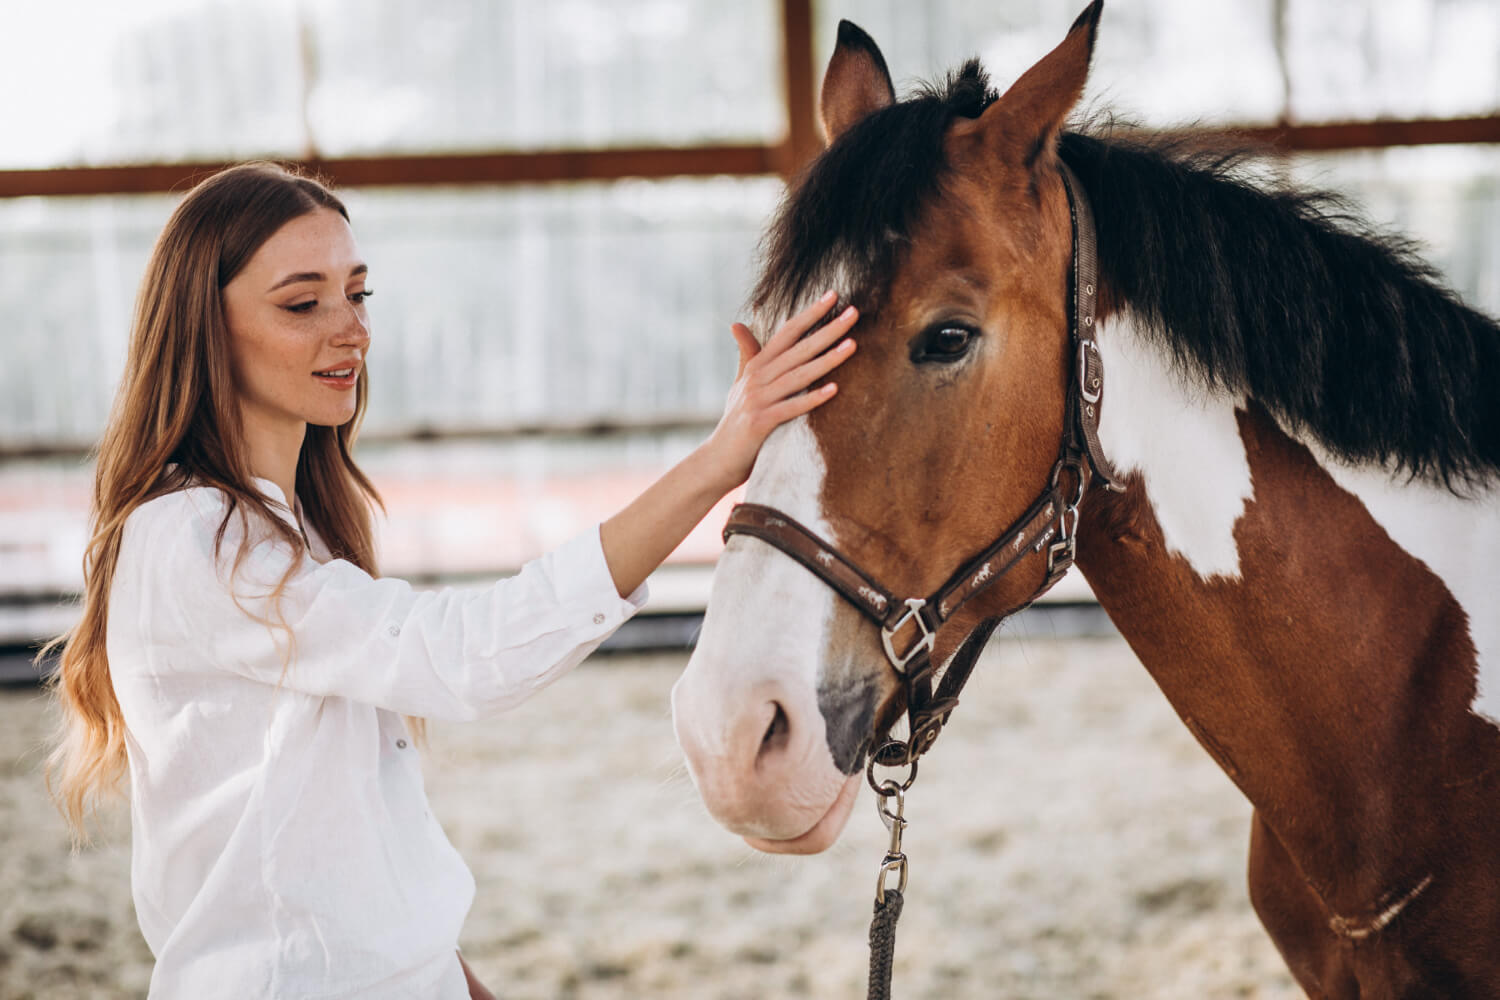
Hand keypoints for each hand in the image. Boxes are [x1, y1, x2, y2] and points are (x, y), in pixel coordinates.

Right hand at [704, 290, 857, 488]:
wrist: (716, 460)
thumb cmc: (735, 423)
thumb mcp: (739, 385)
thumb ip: (746, 355)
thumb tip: (737, 324)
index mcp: (756, 366)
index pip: (787, 333)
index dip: (810, 314)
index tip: (833, 296)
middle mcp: (756, 378)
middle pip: (798, 349)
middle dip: (828, 329)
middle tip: (854, 312)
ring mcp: (758, 400)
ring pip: (798, 375)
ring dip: (827, 360)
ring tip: (853, 345)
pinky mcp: (760, 423)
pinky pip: (791, 408)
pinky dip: (811, 399)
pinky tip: (834, 390)